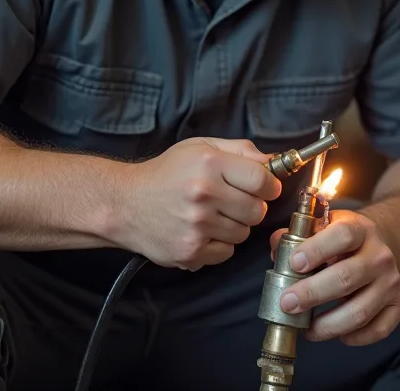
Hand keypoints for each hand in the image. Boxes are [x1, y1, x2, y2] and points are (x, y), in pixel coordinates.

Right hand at [119, 138, 281, 269]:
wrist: (124, 204)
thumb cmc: (165, 174)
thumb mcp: (200, 147)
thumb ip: (241, 150)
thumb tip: (276, 161)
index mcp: (209, 163)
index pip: (263, 180)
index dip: (269, 186)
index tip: (264, 188)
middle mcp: (204, 193)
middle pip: (258, 210)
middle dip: (250, 207)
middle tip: (231, 201)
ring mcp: (197, 225)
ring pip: (243, 233)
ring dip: (233, 226)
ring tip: (210, 215)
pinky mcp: (191, 250)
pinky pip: (227, 252)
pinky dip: (218, 245)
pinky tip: (201, 231)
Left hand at [269, 210, 399, 345]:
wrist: (380, 248)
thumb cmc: (342, 241)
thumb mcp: (323, 228)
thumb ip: (297, 237)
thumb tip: (276, 249)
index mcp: (360, 229)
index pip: (342, 236)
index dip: (317, 250)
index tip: (294, 264)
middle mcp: (380, 256)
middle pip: (347, 278)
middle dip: (312, 294)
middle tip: (287, 304)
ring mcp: (392, 282)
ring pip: (359, 311)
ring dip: (328, 325)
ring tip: (306, 329)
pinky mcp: (399, 306)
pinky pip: (377, 330)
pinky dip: (353, 337)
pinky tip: (336, 333)